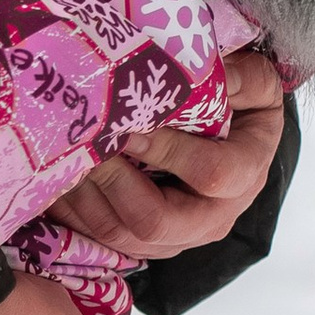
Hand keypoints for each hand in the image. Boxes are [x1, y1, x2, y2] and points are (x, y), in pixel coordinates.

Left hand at [46, 49, 284, 258]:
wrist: (235, 142)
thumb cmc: (243, 106)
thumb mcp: (257, 84)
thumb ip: (242, 77)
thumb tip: (208, 71)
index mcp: (245, 175)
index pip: (209, 174)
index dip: (168, 151)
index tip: (131, 125)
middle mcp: (212, 218)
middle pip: (154, 221)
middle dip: (113, 182)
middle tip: (88, 145)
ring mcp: (176, 238)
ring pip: (121, 237)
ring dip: (86, 199)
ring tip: (65, 157)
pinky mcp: (145, 244)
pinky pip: (101, 241)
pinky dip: (73, 214)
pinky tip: (56, 180)